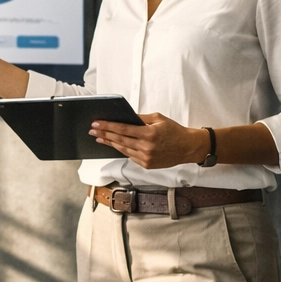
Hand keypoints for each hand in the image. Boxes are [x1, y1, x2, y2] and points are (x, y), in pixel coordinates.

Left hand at [90, 113, 207, 169]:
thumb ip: (140, 118)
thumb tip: (124, 117)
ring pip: (122, 149)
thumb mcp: (158, 118)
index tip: (96, 123)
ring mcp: (146, 158)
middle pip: (119, 140)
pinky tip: (113, 144)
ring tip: (99, 138)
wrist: (187, 148)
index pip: (123, 129)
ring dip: (109, 143)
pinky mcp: (146, 165)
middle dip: (104, 134)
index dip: (107, 126)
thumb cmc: (174, 131)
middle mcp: (146, 147)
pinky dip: (121, 149)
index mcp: (149, 134)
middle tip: (92, 130)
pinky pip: (130, 156)